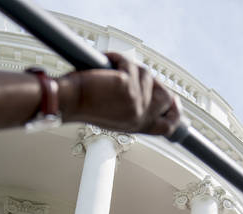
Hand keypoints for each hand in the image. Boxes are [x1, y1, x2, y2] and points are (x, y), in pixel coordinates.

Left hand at [58, 52, 180, 135]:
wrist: (68, 102)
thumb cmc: (84, 106)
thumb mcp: (115, 115)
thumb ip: (133, 108)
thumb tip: (150, 89)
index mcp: (137, 126)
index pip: (167, 126)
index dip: (174, 112)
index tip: (174, 101)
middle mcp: (140, 117)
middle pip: (166, 97)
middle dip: (154, 81)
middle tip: (136, 74)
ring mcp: (136, 102)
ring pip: (147, 75)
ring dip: (129, 67)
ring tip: (110, 72)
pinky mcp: (128, 86)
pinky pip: (128, 63)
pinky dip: (115, 59)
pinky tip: (105, 64)